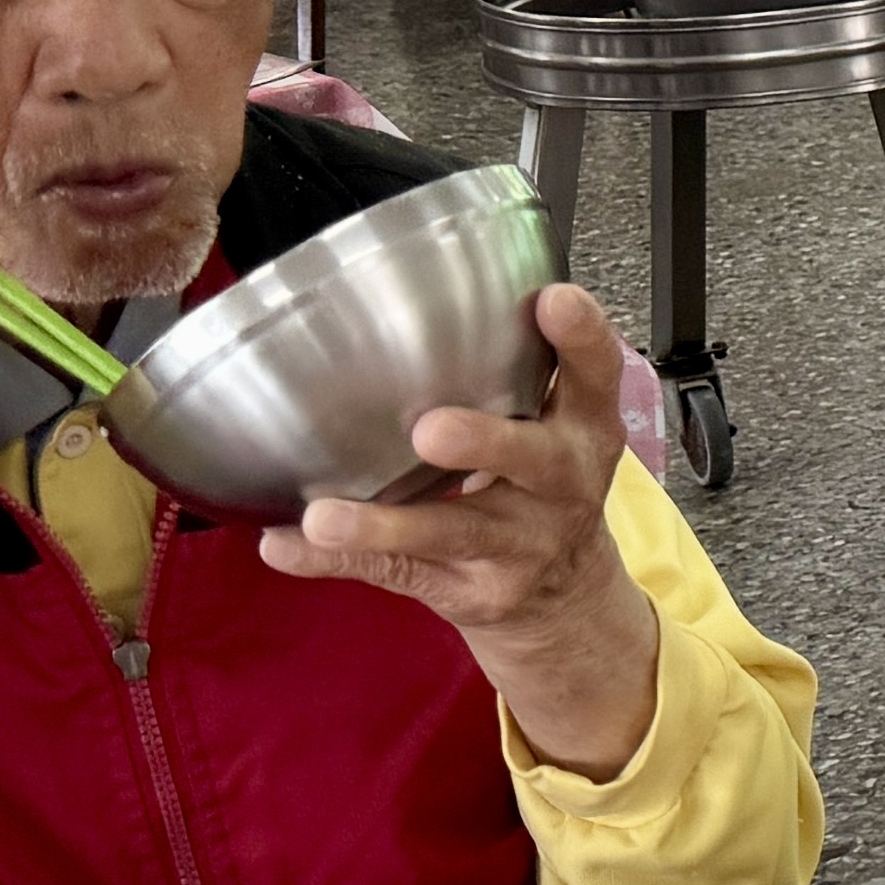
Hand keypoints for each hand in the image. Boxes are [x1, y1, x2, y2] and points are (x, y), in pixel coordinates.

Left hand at [255, 282, 662, 777]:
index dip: (582, 337)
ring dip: (383, 524)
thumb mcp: (549, 425)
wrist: (563, 594)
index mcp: (582, 428)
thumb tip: (398, 290)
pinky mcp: (471, 589)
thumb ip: (504, 370)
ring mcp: (518, 544)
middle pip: (533, 460)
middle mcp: (560, 485)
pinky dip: (337, 557)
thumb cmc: (536, 483)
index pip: (596, 376)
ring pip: (450, 531)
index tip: (553, 299)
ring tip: (324, 517)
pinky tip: (287, 545)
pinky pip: (397, 571)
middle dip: (486, 443)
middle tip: (430, 430)